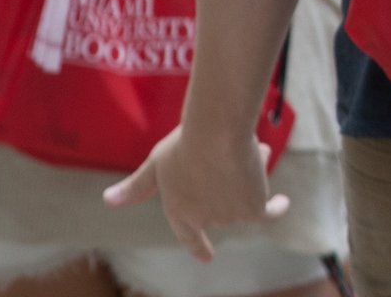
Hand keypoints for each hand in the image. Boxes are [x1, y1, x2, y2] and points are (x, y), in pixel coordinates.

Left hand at [105, 124, 285, 260]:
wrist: (217, 135)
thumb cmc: (184, 145)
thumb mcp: (156, 164)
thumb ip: (136, 186)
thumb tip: (108, 200)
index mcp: (178, 210)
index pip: (188, 235)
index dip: (198, 245)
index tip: (207, 256)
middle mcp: (203, 219)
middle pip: (222, 204)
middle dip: (230, 181)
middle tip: (235, 153)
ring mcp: (228, 217)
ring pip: (244, 198)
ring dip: (250, 177)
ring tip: (253, 149)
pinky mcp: (253, 210)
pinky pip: (269, 212)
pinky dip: (277, 208)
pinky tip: (283, 202)